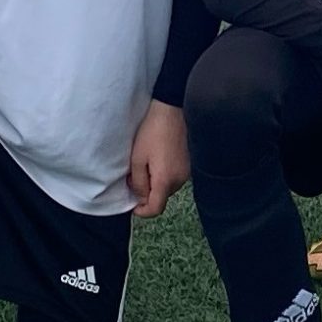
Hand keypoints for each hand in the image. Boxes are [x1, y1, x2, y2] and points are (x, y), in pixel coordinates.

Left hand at [125, 100, 189, 216]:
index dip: (142, 212)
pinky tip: (156, 160)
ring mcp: (186, 172)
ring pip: (167, 188)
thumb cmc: (152, 132)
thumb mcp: (137, 158)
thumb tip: (140, 198)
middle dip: (147, 194)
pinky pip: (174, 177)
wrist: (171, 110)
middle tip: (133, 180)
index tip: (132, 205)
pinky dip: (163, 175)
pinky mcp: (188, 164)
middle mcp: (180, 180)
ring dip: (155, 184)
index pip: (156, 209)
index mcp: (166, 180)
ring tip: (144, 167)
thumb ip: (138, 183)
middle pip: (162, 198)